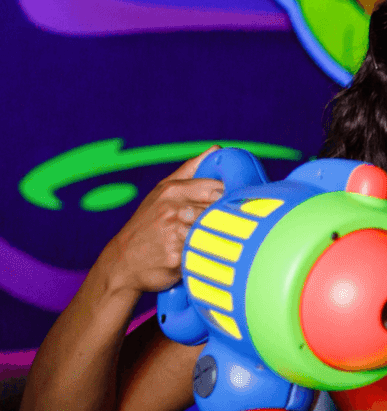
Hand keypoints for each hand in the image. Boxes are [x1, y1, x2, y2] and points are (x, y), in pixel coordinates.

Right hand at [101, 147, 223, 293]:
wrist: (123, 262)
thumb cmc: (148, 224)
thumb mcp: (164, 191)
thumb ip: (192, 170)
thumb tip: (217, 148)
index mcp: (173, 189)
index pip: (218, 187)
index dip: (232, 196)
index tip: (240, 203)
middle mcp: (174, 208)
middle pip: (219, 208)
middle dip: (229, 216)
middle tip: (235, 224)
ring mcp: (175, 232)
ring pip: (215, 229)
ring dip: (221, 235)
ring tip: (219, 239)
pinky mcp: (177, 255)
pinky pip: (206, 250)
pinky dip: (210, 252)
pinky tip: (206, 253)